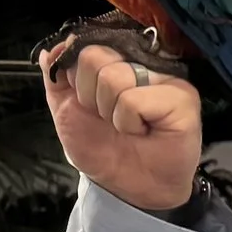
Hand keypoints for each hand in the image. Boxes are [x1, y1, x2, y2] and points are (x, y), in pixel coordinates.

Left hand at [41, 42, 202, 212]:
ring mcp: (164, 77)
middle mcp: (141, 62)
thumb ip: (56, 80)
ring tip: (127, 125)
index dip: (74, 76)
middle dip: (88, 96)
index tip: (85, 101)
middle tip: (107, 116)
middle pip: (94, 56)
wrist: (127, 186)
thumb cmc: (102, 148)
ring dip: (110, 112)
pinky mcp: (182, 96)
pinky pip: (134, 100)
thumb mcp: (67, 112)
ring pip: (113, 77)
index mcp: (115, 61)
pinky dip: (128, 122)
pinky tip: (142, 131)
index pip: (83, 45)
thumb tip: (49, 51)